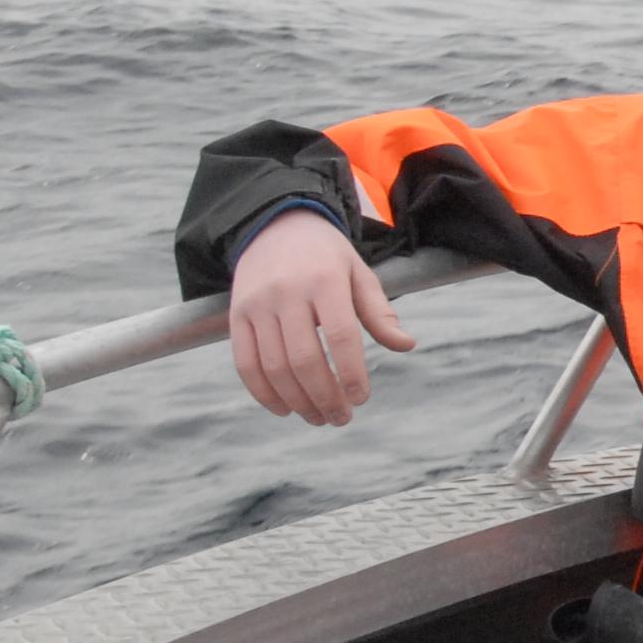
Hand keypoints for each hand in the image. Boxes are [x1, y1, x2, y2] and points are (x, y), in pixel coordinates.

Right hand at [227, 212, 415, 424]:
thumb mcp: (359, 273)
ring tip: (318, 417)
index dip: (351, 373)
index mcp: (324, 280)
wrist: (274, 224)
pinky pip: (245, 363)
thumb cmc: (326, 256)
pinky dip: (263, 393)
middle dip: (324, 397)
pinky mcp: (236, 315)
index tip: (361, 398)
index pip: (341, 336)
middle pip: (304, 358)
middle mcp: (286, 293)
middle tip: (341, 418)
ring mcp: (256, 305)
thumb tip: (406, 346)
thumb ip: (379, 312)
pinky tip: (284, 409)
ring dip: (297, 401)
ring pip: (273, 366)